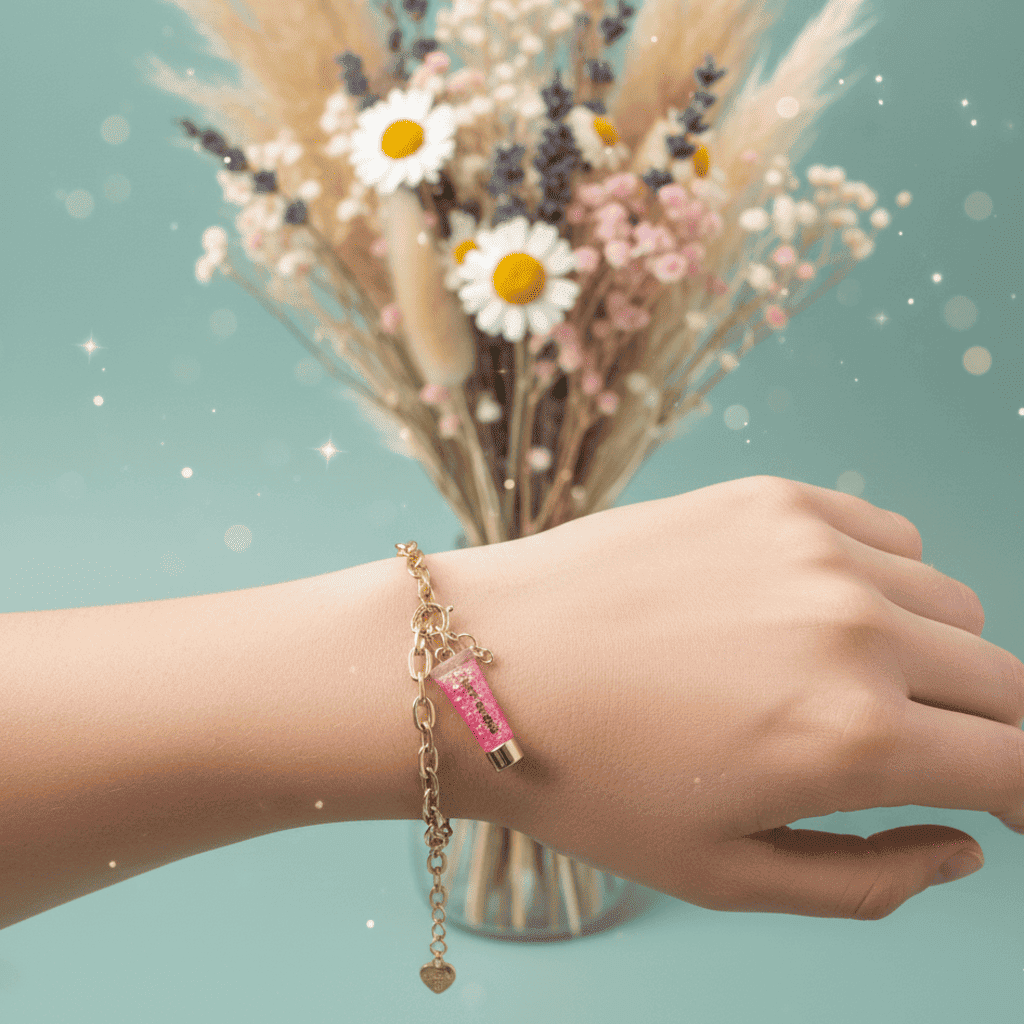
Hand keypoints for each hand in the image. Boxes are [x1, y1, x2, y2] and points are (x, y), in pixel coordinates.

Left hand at [456, 475, 1023, 918]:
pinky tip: (823, 612)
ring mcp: (814, 549)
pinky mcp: (772, 497)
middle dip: (994, 732)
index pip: (1020, 765)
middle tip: (941, 756)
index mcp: (853, 738)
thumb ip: (872, 880)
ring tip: (861, 685)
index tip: (1014, 809)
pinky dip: (884, 582)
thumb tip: (963, 847)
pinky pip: (885, 537)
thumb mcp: (726, 873)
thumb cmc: (589, 781)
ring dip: (935, 656)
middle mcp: (854, 629)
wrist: (478, 664)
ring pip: (949, 606)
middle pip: (1005, 682)